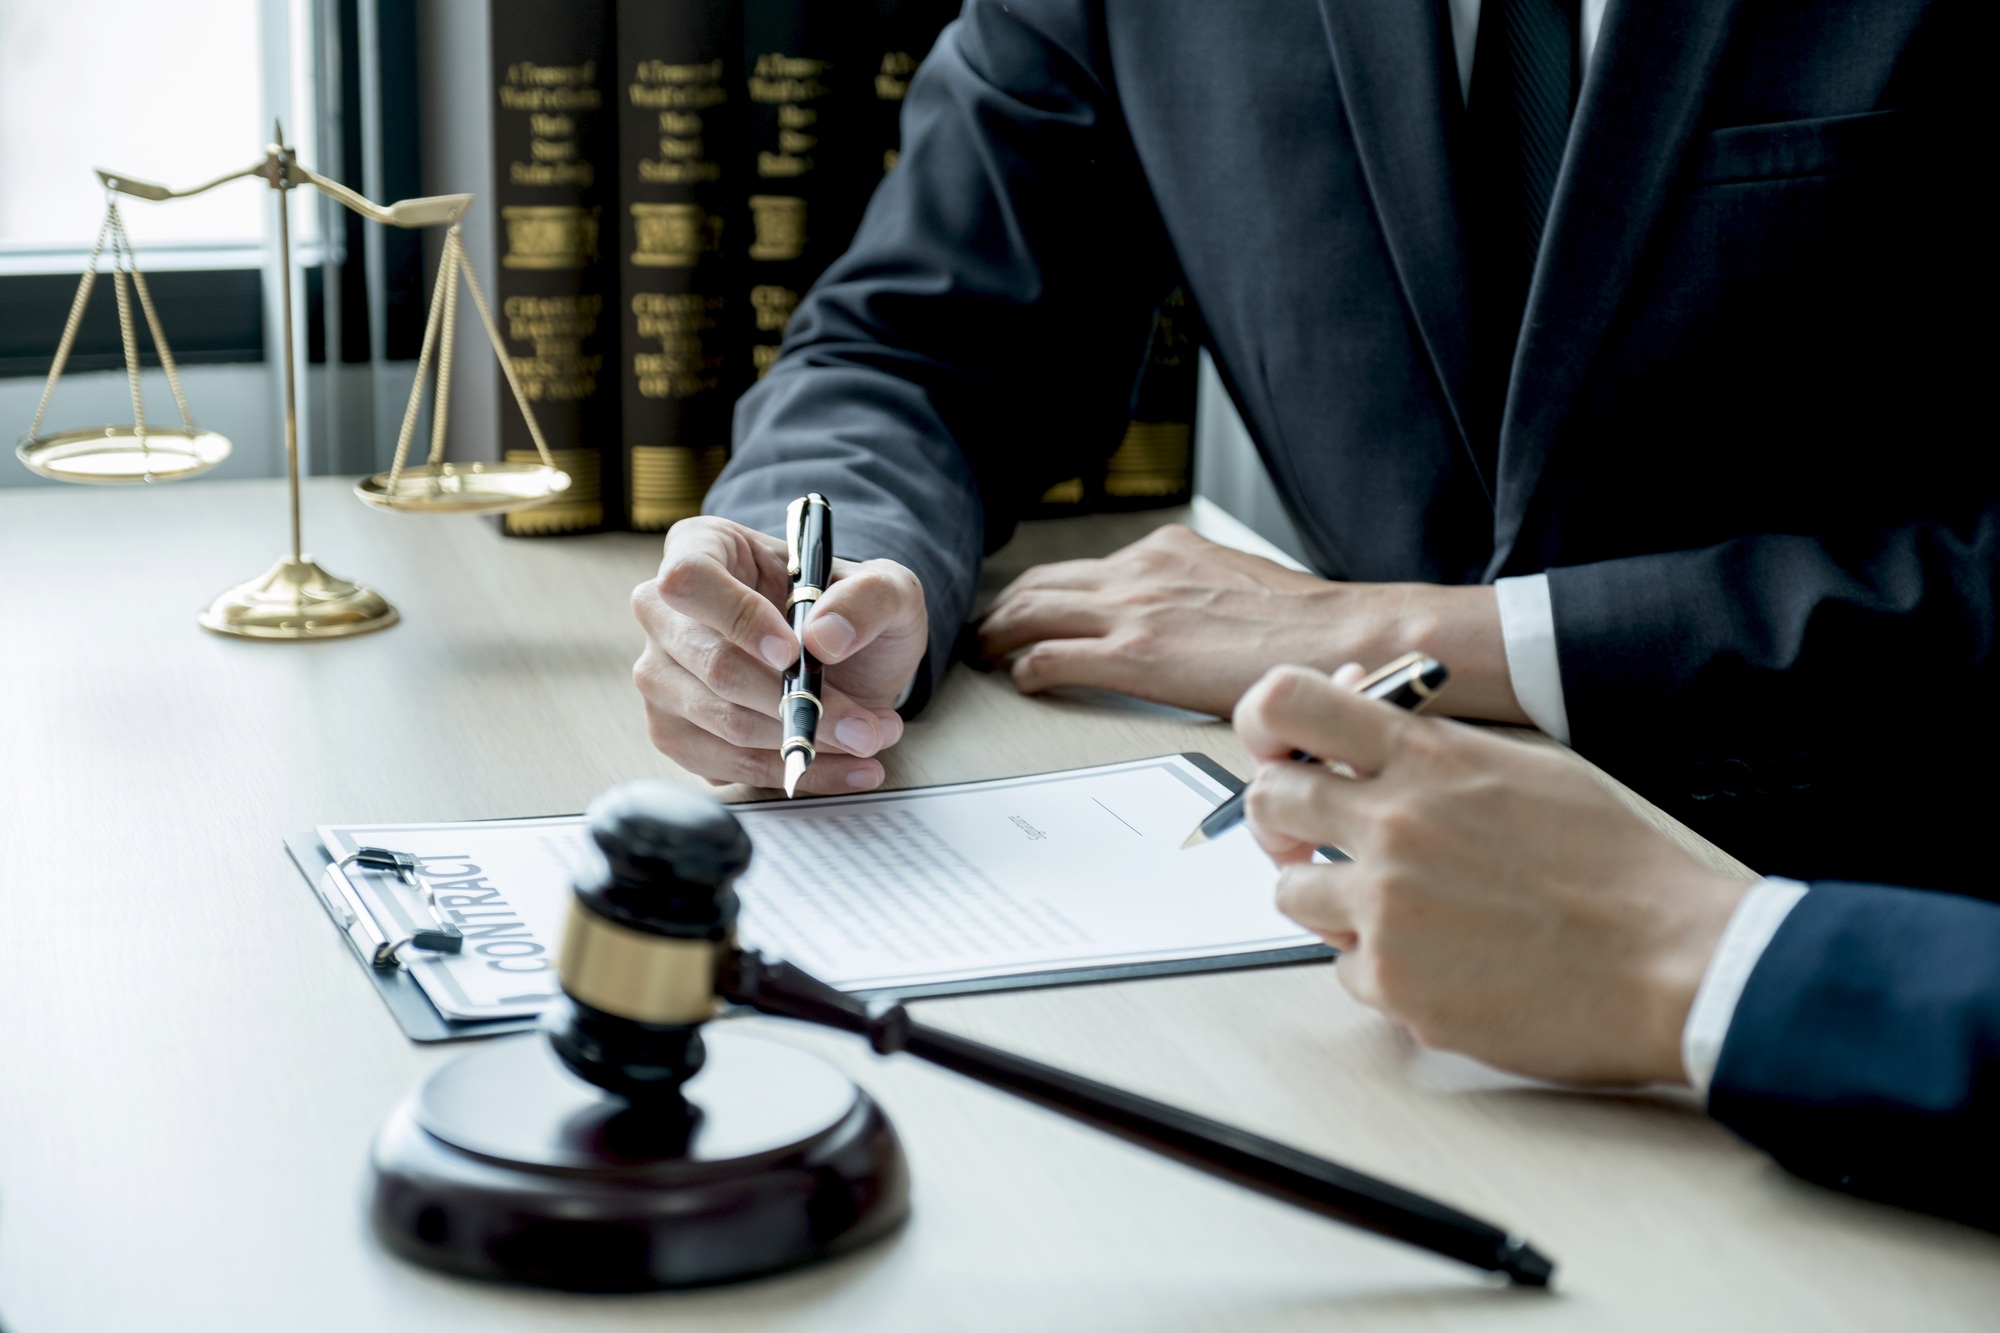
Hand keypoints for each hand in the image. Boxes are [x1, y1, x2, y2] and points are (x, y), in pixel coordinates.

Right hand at [632, 516, 927, 792]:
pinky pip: (728, 766)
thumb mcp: (887, 588)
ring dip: (805, 740)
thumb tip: (825, 636)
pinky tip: (841, 766)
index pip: (691, 579)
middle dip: (797, 702)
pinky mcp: (676, 733)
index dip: (738, 618)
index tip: (794, 653)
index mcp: (702, 548)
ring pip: (724, 723)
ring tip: (867, 739)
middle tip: (864, 724)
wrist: (847, 662)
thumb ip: (869, 597)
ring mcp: (662, 677)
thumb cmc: (849, 611)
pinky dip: (792, 772)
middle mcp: (665, 613)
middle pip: (712, 664)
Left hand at [977, 524, 1527, 721]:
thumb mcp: (1238, 583)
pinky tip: (1020, 684)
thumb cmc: (1306, 626)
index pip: (1082, 568)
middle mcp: (1140, 570)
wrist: (1341, 635)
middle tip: (982, 634)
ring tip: (982, 657)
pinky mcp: (1135, 657)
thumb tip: (1186, 617)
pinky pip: (1051, 660)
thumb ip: (1196, 592)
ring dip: (998, 637)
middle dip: (1004, 609)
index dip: (1042, 590)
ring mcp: (1133, 611)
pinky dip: (1025, 671)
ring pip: (1031, 615)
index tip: (1023, 607)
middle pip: (1041, 584)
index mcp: (1166, 550)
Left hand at [1234, 664, 1749, 1084]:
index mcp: (1427, 759)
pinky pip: (1342, 967)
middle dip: (1283, 820)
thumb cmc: (1612, 868)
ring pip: (1288, 893)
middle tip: (1312, 838)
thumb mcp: (1525, 768)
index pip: (1287, 703)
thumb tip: (1359, 708)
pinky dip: (1379, 966)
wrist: (1671, 965)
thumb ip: (1431, 742)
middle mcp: (1392, 826)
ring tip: (1396, 906)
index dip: (1264, 724)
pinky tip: (1439, 960)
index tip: (1278, 751)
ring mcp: (1385, 908)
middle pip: (1267, 801)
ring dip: (1327, 899)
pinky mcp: (1392, 982)